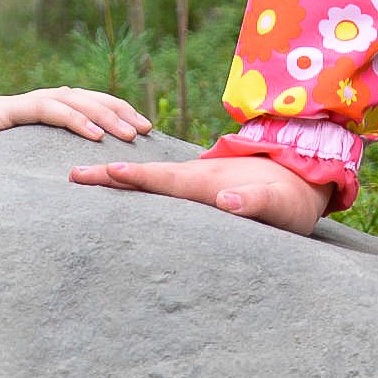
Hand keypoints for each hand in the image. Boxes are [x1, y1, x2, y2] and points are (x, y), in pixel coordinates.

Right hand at [0, 87, 151, 147]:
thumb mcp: (18, 161)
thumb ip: (43, 161)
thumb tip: (76, 181)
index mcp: (44, 111)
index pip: (89, 105)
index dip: (117, 113)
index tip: (144, 130)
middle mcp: (38, 101)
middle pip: (89, 98)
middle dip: (121, 111)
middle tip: (147, 129)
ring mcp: (24, 103)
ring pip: (75, 100)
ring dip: (106, 115)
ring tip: (130, 134)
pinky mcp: (9, 110)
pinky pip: (49, 110)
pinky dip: (75, 120)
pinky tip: (95, 136)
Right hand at [67, 152, 330, 233]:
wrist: (306, 180)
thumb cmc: (293, 200)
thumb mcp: (280, 205)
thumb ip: (257, 203)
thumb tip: (228, 199)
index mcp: (208, 183)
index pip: (163, 181)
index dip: (133, 178)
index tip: (102, 173)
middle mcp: (197, 181)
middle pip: (147, 180)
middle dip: (110, 177)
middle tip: (71, 176)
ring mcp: (199, 186)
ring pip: (154, 185)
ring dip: (121, 183)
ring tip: (88, 182)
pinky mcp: (203, 194)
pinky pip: (165, 193)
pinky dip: (139, 191)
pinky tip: (125, 198)